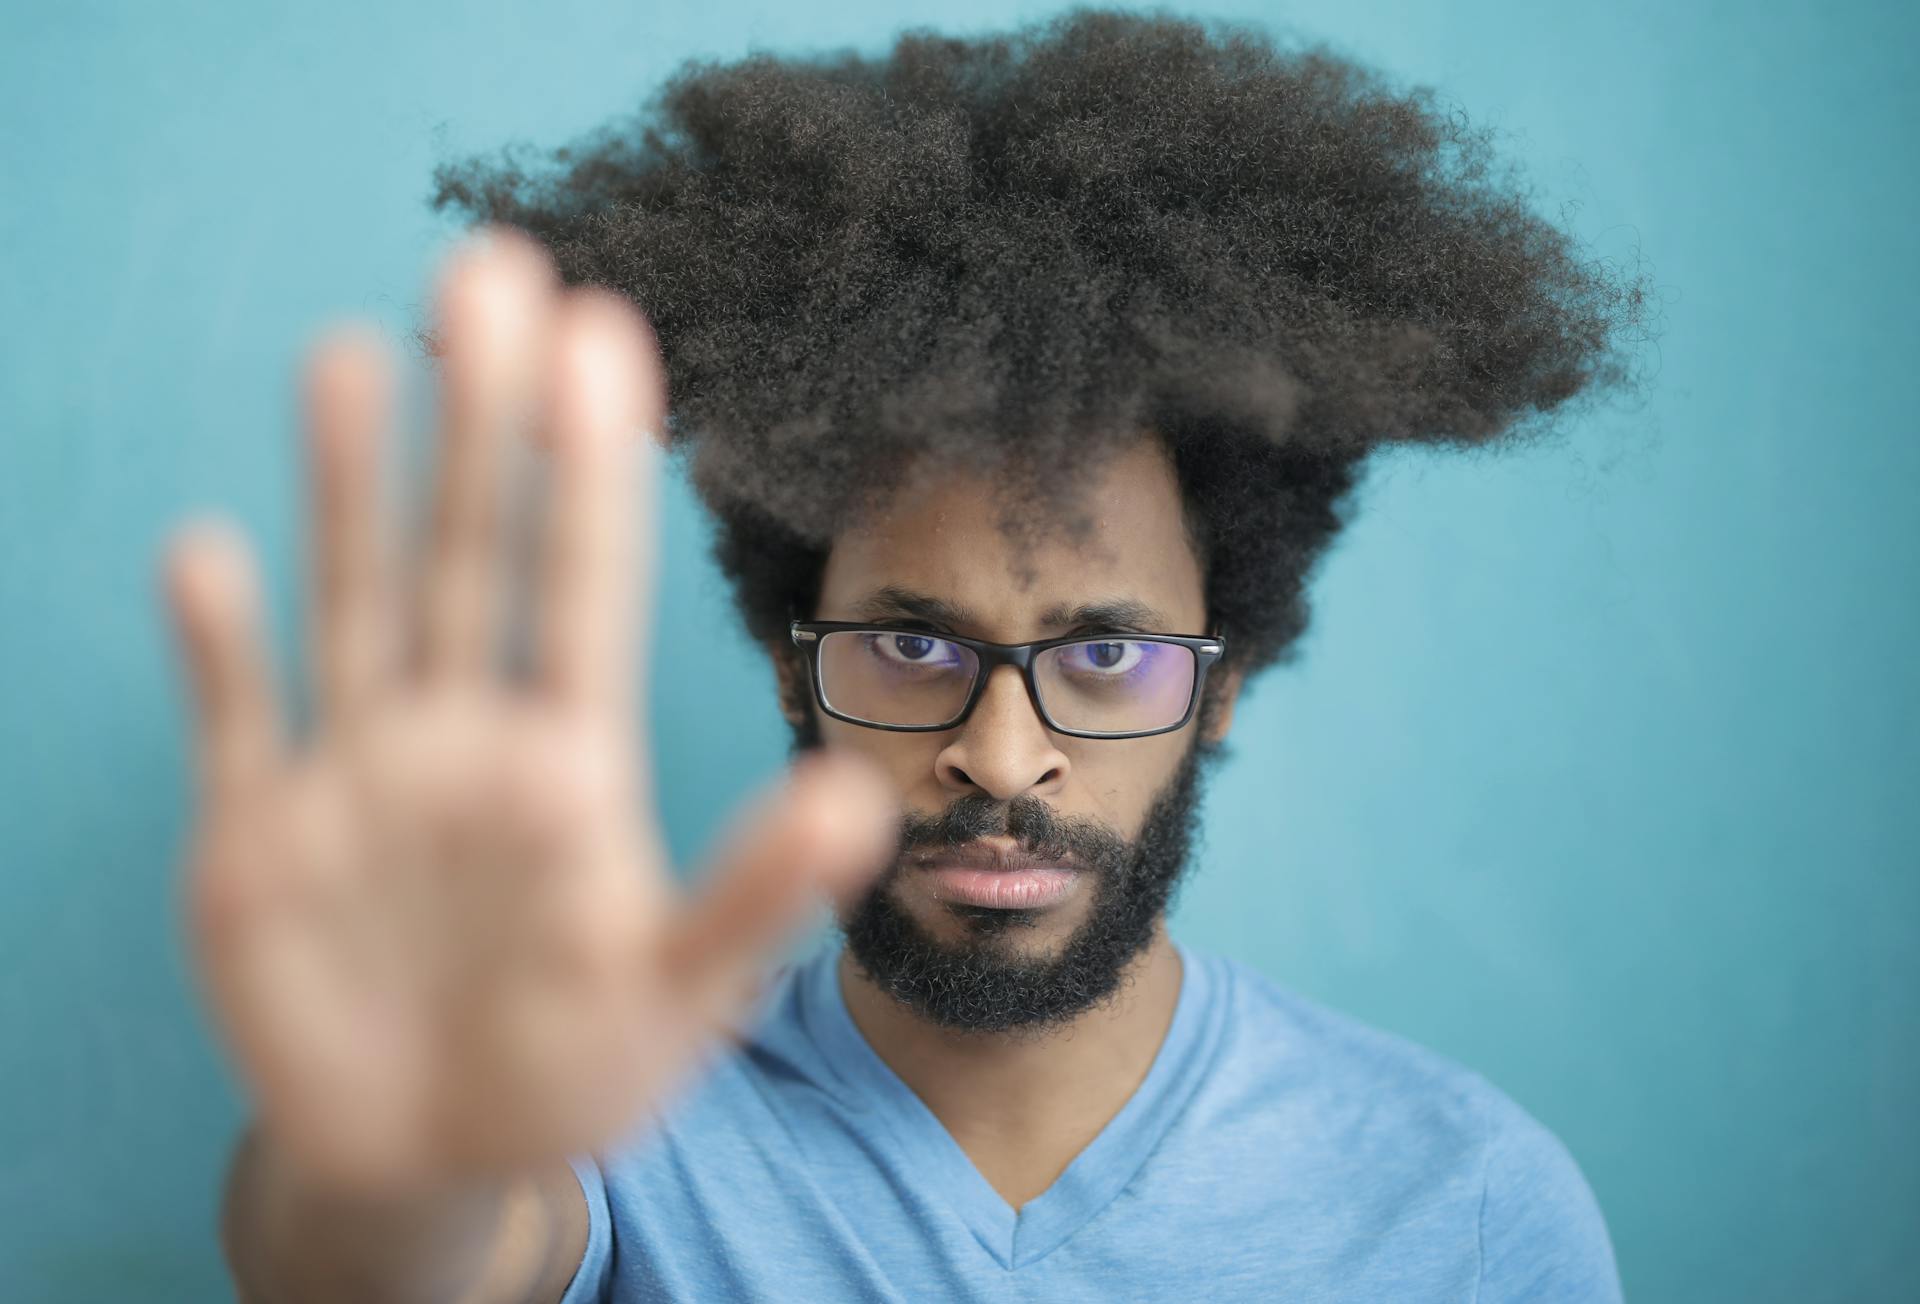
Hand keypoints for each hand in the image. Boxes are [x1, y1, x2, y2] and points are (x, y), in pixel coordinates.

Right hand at [161, 227, 896, 1196]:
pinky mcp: (254, 834)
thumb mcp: (680, 994)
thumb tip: (860, 803)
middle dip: (477, 424)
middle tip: (492, 268)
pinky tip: (205, 552)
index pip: (582, 590)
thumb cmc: (575, 1065)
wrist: (432, 1153)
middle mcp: (465, 738)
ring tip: (353, 353)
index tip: (605, 337)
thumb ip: (756, 899)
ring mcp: (358, 776)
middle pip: (469, 556)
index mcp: (571, 763)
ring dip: (349, 487)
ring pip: (355, 604)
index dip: (590, 471)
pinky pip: (234, 722)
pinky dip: (218, 646)